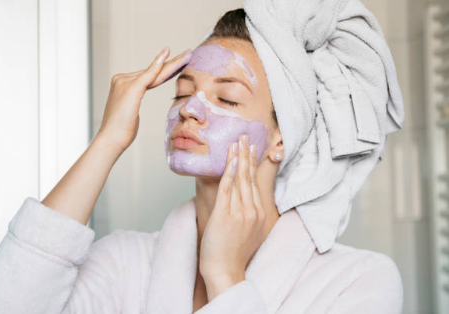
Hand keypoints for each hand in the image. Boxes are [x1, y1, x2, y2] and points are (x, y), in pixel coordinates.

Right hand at [96, 46, 192, 152]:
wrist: (111, 139)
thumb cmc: (120, 131)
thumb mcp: (129, 115)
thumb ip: (132, 105)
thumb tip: (134, 108)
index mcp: (122, 84)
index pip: (148, 75)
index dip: (164, 69)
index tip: (178, 64)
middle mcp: (122, 79)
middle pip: (152, 71)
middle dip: (171, 63)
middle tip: (187, 54)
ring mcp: (125, 82)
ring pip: (154, 72)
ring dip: (172, 63)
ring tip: (187, 55)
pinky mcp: (131, 88)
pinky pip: (149, 74)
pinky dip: (158, 64)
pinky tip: (167, 54)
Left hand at [199, 134, 266, 298]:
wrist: (226, 272)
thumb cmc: (234, 254)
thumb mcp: (249, 233)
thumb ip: (249, 215)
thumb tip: (244, 203)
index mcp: (259, 214)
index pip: (255, 183)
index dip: (252, 164)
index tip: (252, 149)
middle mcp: (252, 211)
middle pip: (249, 177)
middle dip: (247, 154)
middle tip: (245, 135)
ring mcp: (240, 213)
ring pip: (240, 179)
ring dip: (238, 157)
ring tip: (237, 141)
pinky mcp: (226, 215)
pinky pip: (228, 189)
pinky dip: (229, 172)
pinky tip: (230, 159)